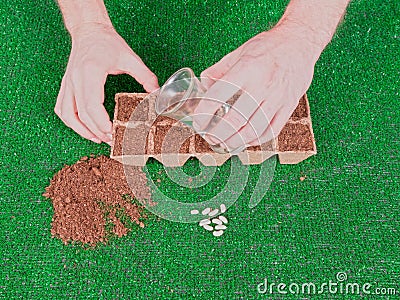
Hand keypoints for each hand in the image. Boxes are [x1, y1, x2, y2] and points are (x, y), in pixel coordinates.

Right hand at [55, 23, 158, 143]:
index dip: (100, 122)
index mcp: (90, 72)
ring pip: (68, 114)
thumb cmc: (107, 42)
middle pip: (81, 113)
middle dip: (96, 130)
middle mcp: (75, 79)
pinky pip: (62, 108)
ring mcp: (68, 83)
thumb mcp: (130, 57)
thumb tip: (157, 92)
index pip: (91, 104)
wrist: (89, 30)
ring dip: (81, 129)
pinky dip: (70, 121)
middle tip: (111, 139)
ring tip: (97, 138)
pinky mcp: (66, 85)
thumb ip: (144, 75)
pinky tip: (81, 127)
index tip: (112, 131)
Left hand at [193, 24, 321, 150]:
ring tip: (223, 144)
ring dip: (234, 141)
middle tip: (208, 137)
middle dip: (218, 133)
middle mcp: (263, 84)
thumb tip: (203, 86)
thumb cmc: (267, 47)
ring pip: (253, 129)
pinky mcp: (289, 107)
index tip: (198, 121)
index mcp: (246, 68)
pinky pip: (271, 131)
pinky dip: (254, 140)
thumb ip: (219, 70)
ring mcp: (278, 98)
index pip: (219, 94)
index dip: (204, 112)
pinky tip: (244, 141)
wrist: (300, 42)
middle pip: (236, 118)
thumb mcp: (239, 52)